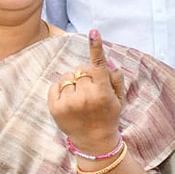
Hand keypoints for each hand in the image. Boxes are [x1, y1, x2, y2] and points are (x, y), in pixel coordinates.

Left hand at [47, 30, 123, 153]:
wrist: (94, 141)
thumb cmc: (108, 116)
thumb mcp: (119, 98)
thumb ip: (115, 79)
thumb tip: (107, 63)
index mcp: (102, 93)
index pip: (99, 65)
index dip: (96, 47)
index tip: (94, 32)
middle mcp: (85, 96)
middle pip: (82, 70)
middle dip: (86, 75)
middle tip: (91, 89)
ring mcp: (68, 102)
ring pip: (68, 76)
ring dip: (73, 82)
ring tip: (79, 96)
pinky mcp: (55, 108)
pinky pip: (55, 85)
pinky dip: (61, 88)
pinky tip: (69, 99)